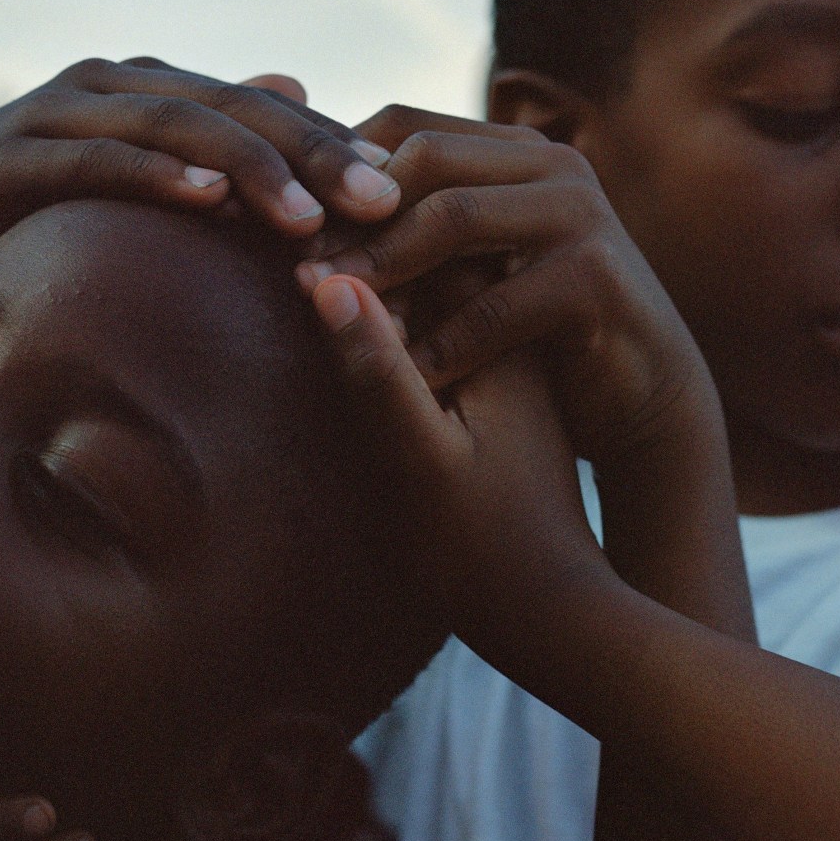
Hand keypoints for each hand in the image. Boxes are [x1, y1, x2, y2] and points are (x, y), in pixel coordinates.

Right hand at [0, 56, 401, 297]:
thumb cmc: (22, 222)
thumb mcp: (128, 182)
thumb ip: (208, 139)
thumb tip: (297, 88)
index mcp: (151, 92)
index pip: (264, 113)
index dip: (335, 148)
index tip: (406, 195)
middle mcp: (116, 85)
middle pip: (237, 110)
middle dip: (317, 155)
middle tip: (387, 200)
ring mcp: (68, 114)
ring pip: (180, 127)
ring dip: (252, 168)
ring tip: (311, 215)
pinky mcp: (22, 154)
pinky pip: (101, 159)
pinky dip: (157, 174)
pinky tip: (209, 198)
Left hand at [296, 105, 716, 474]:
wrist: (640, 396)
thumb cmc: (537, 335)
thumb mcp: (470, 271)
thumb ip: (414, 229)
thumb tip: (301, 208)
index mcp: (509, 152)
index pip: (400, 125)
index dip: (331, 168)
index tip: (273, 222)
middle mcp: (549, 165)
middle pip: (423, 158)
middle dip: (351, 215)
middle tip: (294, 269)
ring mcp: (578, 215)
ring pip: (455, 218)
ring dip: (385, 268)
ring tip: (334, 313)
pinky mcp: (597, 278)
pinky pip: (497, 303)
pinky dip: (443, 343)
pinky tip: (404, 379)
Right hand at [310, 273, 611, 674]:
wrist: (553, 617)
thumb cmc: (486, 551)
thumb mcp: (421, 461)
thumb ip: (378, 372)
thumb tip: (329, 281)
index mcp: (501, 341)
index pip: (437, 237)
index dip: (366, 223)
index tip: (296, 234)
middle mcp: (506, 346)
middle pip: (434, 261)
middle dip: (368, 247)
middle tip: (286, 251)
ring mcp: (495, 377)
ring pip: (431, 303)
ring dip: (374, 292)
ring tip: (301, 289)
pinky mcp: (482, 410)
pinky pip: (429, 346)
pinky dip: (389, 339)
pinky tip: (343, 353)